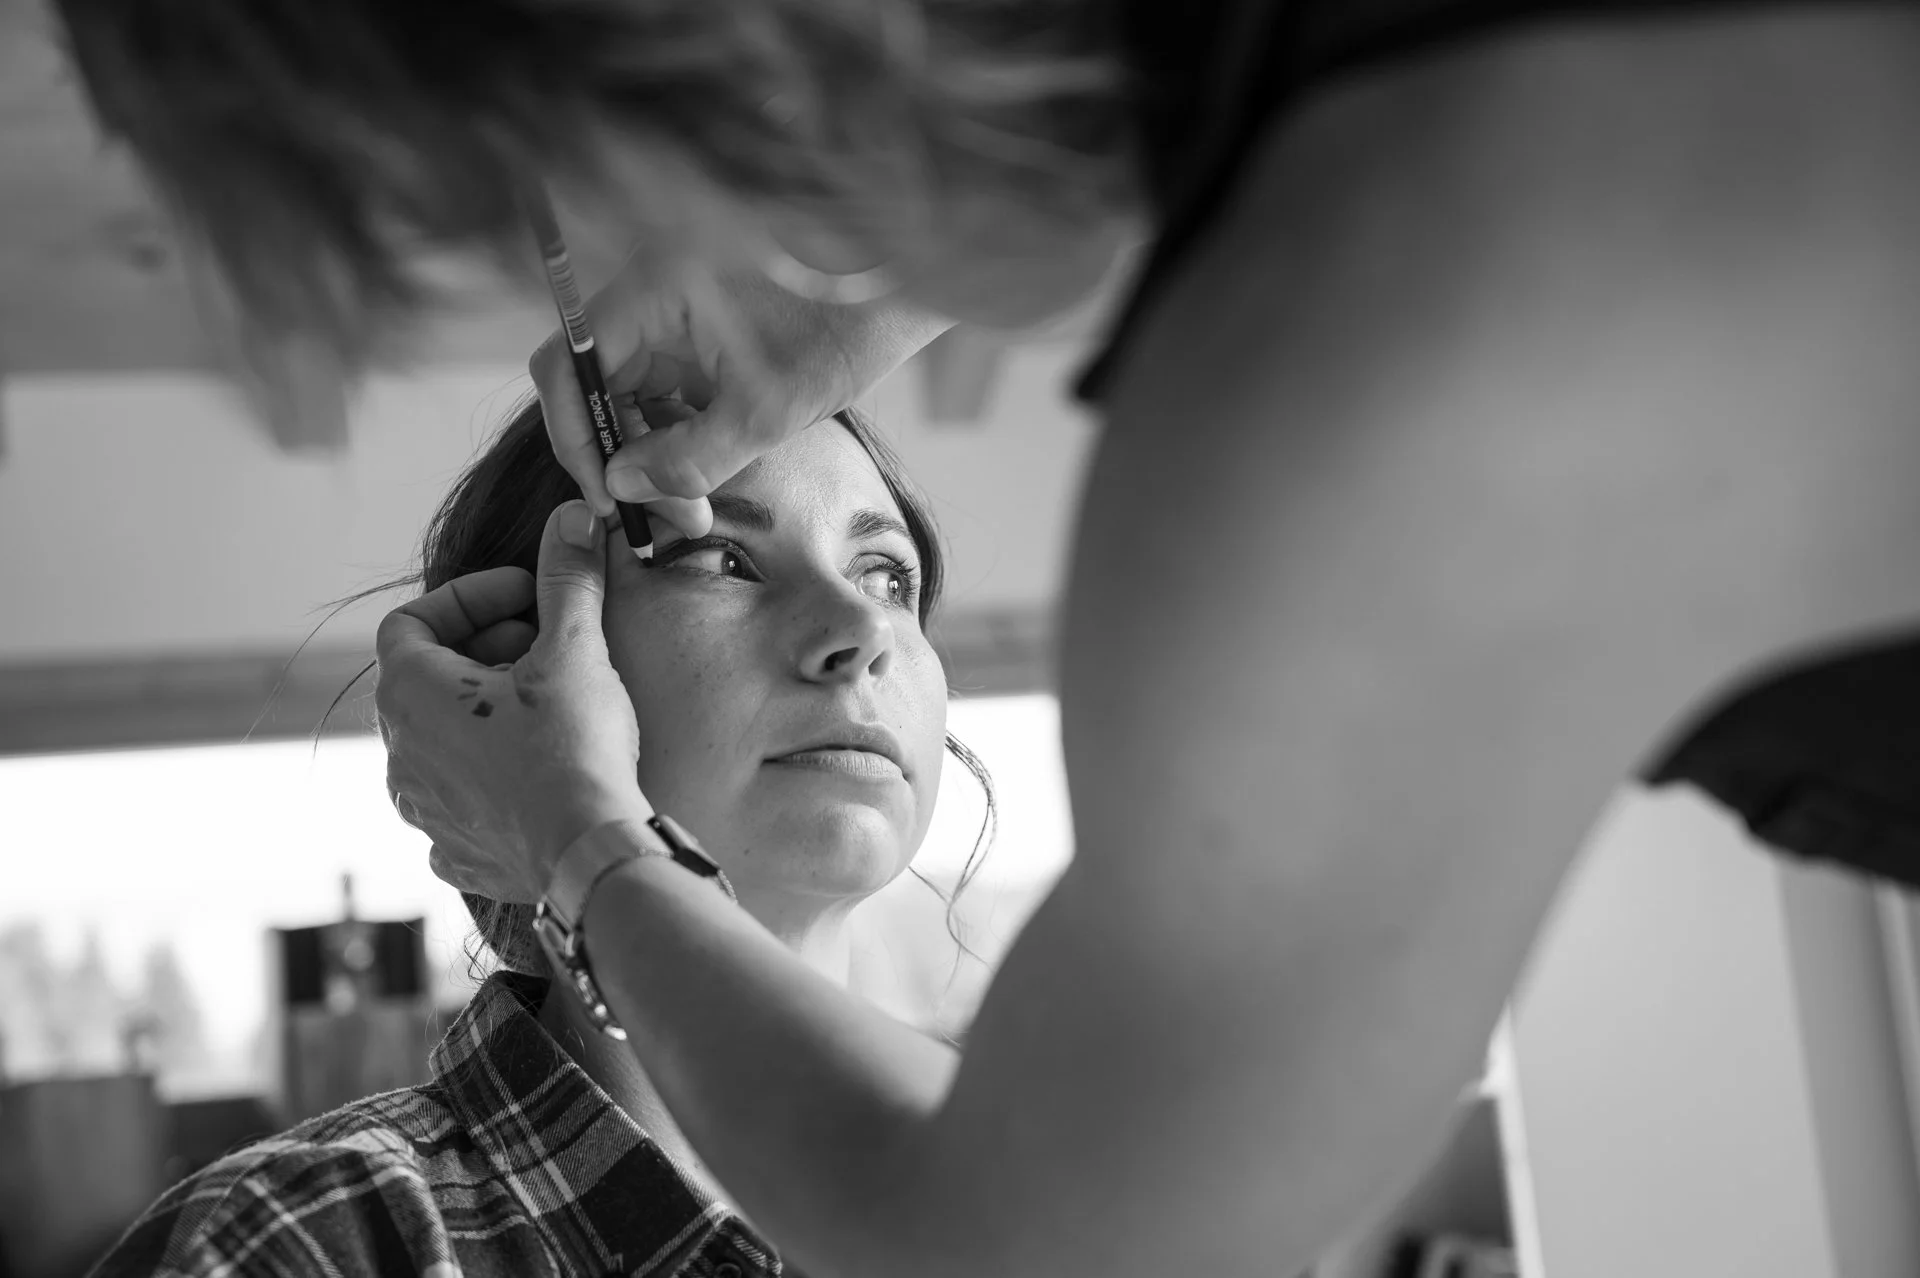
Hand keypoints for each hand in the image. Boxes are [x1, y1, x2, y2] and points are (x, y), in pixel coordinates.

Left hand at [376, 500, 649, 902]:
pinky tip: (538, 772)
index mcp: (409, 696)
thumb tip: (573, 516)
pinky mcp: (454, 853)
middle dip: (484, 651)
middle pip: (424, 680)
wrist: (590, 854)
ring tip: (546, 708)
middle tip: (545, 646)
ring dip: (484, 713)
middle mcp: (398, 755)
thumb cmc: (572, 749)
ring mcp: (421, 811)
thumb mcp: (574, 650)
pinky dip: (490, 776)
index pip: (409, 622)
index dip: (468, 598)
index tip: (526, 597)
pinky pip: (458, 801)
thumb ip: (566, 578)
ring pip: (440, 742)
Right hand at [531, 256, 949, 530]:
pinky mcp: (705, 326)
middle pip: (596, 383)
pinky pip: (666, 385)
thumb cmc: (845, 328)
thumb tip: (620, 486)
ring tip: (696, 510)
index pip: (569, 365)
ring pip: (632, 391)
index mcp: (653, 287)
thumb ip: (688, 456)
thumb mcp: (767, 410)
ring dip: (652, 453)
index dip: (576, 437)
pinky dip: (678, 432)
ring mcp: (678, 306)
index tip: (607, 498)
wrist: (906, 284)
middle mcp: (652, 288)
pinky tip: (708, 475)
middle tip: (672, 520)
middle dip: (625, 458)